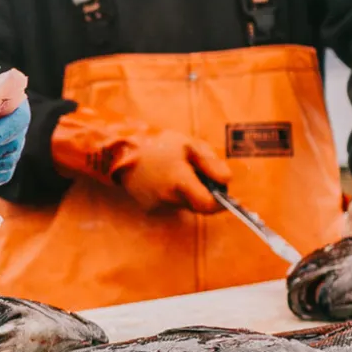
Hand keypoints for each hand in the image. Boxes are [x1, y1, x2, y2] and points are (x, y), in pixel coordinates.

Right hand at [113, 130, 232, 213]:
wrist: (120, 151)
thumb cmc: (158, 144)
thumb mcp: (189, 145)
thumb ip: (211, 164)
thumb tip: (228, 181)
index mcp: (180, 181)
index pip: (208, 205)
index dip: (221, 204)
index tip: (230, 200)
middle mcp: (168, 198)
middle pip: (197, 206)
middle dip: (205, 194)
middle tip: (202, 175)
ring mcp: (157, 204)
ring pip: (184, 204)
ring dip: (189, 193)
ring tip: (179, 171)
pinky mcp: (148, 206)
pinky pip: (171, 203)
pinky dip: (174, 194)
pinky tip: (165, 178)